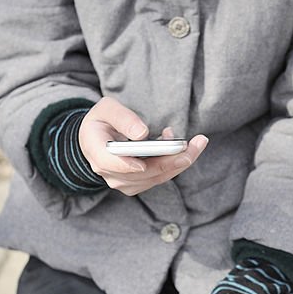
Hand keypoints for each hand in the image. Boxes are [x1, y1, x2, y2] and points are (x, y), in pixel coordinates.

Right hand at [78, 95, 208, 195]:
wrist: (99, 138)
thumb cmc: (103, 121)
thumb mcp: (106, 109)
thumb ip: (122, 118)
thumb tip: (141, 133)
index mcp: (95, 150)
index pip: (109, 163)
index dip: (127, 165)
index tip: (144, 163)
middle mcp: (108, 172)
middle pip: (143, 172)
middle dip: (172, 159)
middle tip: (196, 144)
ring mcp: (123, 182)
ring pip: (156, 177)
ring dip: (179, 161)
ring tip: (198, 142)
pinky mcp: (137, 184)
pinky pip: (159, 177)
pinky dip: (174, 163)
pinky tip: (183, 147)